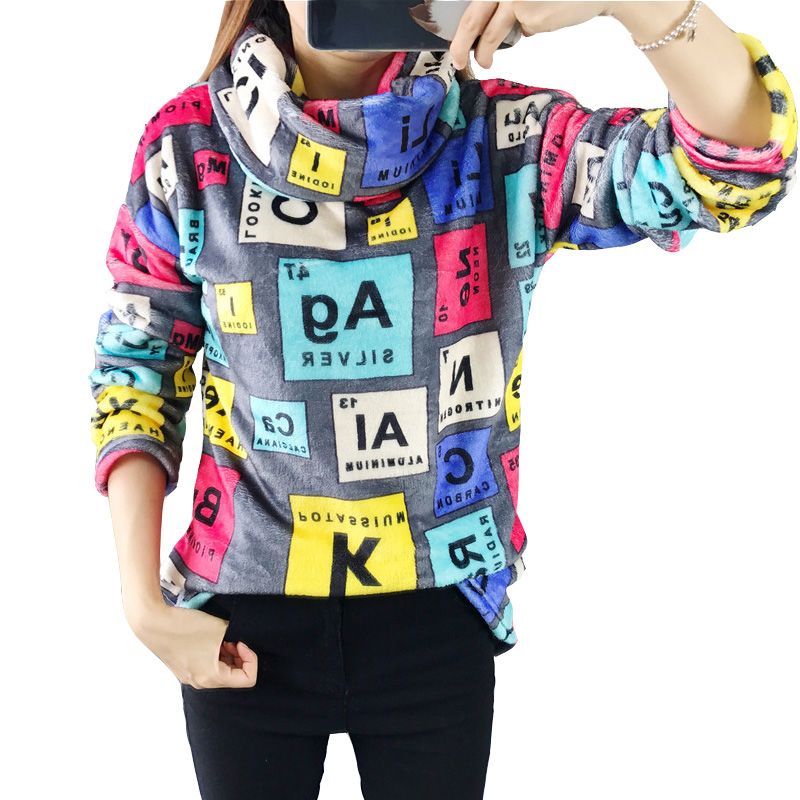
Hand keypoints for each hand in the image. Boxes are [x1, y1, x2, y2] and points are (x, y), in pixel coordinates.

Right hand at [130, 601, 257, 689]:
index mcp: (212, 678)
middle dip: (238, 656)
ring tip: (218, 636)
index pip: (248, 679)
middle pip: (233, 676)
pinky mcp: (183, 669)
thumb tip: (241, 640)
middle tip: (230, 638)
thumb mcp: (220, 628)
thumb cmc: (185, 626)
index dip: (250, 658)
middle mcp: (201, 683)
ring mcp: (190, 677)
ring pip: (220, 671)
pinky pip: (207, 667)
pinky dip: (213, 655)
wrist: (153, 622)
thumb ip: (237, 635)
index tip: (240, 642)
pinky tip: (208, 638)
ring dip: (225, 654)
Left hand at [448, 1, 612, 68]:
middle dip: (461, 46)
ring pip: (491, 33)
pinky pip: (520, 30)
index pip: (472, 6)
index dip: (460, 27)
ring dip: (485, 53)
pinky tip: (544, 16)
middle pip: (472, 19)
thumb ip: (504, 1)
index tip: (455, 42)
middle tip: (458, 61)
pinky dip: (526, 30)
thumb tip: (481, 26)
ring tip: (485, 62)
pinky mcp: (529, 15)